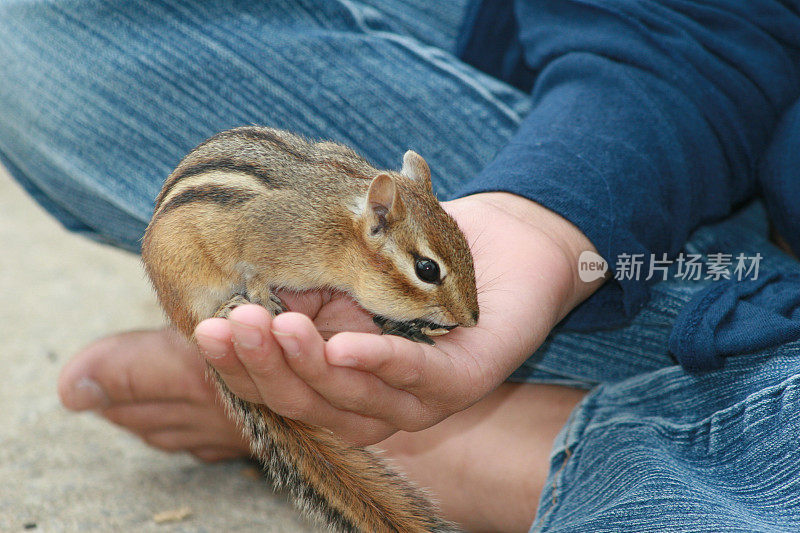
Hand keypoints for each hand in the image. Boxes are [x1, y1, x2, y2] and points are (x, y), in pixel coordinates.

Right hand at [195, 192, 603, 445]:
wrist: (503, 241)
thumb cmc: (417, 256)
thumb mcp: (341, 266)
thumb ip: (297, 284)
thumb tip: (230, 287)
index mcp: (337, 378)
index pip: (276, 389)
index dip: (238, 367)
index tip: (205, 330)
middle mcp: (373, 398)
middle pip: (307, 406)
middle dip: (265, 367)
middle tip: (238, 324)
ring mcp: (419, 398)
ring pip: (355, 406)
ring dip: (311, 368)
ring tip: (280, 326)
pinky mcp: (464, 382)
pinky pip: (419, 382)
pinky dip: (380, 364)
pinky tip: (346, 345)